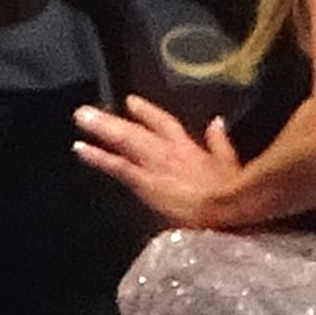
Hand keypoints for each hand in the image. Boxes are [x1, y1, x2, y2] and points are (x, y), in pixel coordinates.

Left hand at [73, 95, 241, 227]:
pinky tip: (80, 148)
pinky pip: (118, 166)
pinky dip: (98, 156)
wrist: (229, 212)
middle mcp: (168, 150)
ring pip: (124, 141)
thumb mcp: (232, 164)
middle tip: (85, 110)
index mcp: (189, 147)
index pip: (165, 123)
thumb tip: (216, 122)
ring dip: (101, 128)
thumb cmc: (235, 194)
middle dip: (112, 120)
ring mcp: (155, 165)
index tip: (129, 102)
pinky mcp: (146, 182)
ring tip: (80, 117)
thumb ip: (220, 142)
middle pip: (137, 130)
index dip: (146, 113)